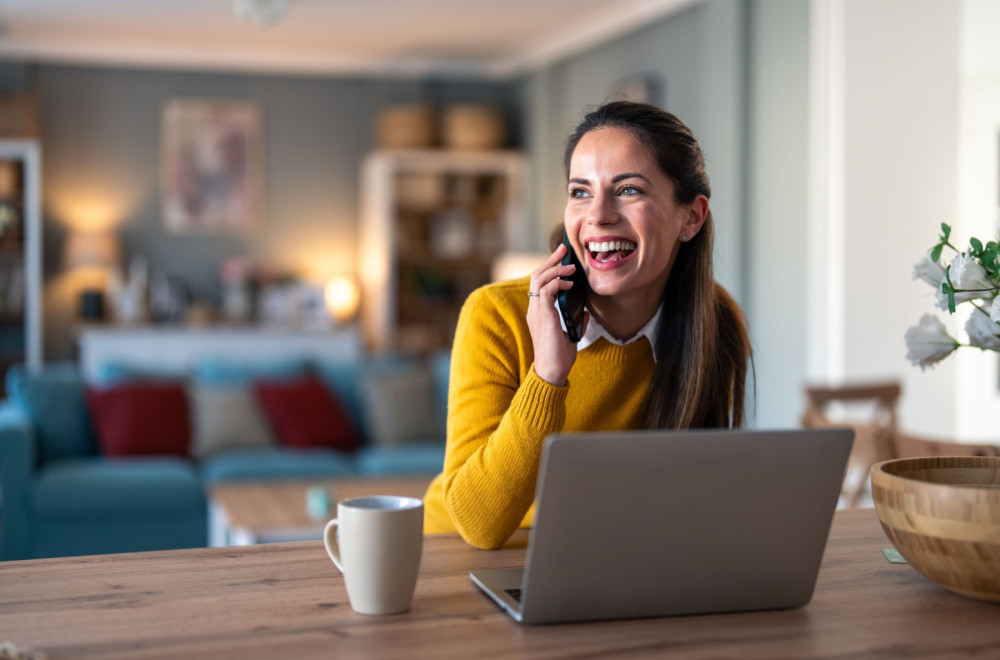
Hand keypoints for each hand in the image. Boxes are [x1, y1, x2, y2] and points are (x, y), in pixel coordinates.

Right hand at [526, 242, 587, 385]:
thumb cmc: (559, 356)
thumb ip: (576, 321)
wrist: (553, 371)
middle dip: (551, 260)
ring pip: (539, 279)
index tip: (563, 258)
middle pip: (537, 275)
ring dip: (556, 269)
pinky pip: (546, 291)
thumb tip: (586, 311)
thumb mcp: (570, 334)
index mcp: (539, 311)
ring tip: (570, 266)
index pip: (540, 282)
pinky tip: (569, 283)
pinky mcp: (544, 316)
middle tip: (564, 249)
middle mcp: (535, 309)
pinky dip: (557, 282)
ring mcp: (537, 311)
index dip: (549, 268)